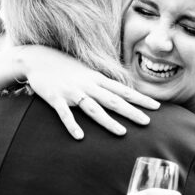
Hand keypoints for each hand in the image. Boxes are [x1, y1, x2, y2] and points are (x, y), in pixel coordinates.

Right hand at [20, 46, 159, 139]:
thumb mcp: (86, 72)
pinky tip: (80, 137)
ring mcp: (72, 92)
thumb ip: (101, 83)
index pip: (123, 90)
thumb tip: (119, 93)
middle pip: (113, 100)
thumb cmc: (64, 67)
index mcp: (96, 79)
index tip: (157, 107)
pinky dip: (72, 125)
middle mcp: (88, 85)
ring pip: (93, 108)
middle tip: (148, 122)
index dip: (140, 99)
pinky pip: (65, 114)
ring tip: (122, 133)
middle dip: (131, 111)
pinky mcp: (55, 98)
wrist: (37, 58)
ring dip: (108, 121)